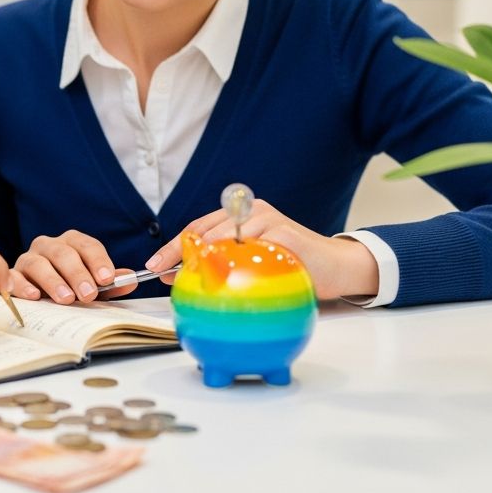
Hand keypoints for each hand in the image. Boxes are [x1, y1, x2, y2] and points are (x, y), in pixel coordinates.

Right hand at [9, 230, 137, 303]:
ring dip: (53, 280)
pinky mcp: (12, 274)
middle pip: (63, 253)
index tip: (107, 278)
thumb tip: (131, 280)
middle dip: (78, 273)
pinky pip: (14, 276)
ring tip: (66, 298)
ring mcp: (28, 258)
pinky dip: (24, 285)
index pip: (86, 245)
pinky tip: (35, 296)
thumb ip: (110, 283)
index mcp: (71, 243)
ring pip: (38, 262)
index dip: (98, 260)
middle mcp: (48, 246)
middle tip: (89, 294)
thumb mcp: (92, 286)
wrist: (38, 295)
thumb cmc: (69, 287)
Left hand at [145, 199, 379, 300]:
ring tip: (188, 277)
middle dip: (179, 251)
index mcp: (239, 216)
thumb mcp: (253, 264)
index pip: (198, 228)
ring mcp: (267, 219)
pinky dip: (235, 264)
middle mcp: (250, 211)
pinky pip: (252, 249)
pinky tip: (225, 280)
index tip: (155, 265)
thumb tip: (185, 280)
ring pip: (223, 236)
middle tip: (163, 273)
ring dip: (202, 258)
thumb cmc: (292, 267)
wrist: (336, 266)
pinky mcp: (283, 232)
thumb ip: (227, 264)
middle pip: (205, 229)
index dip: (175, 246)